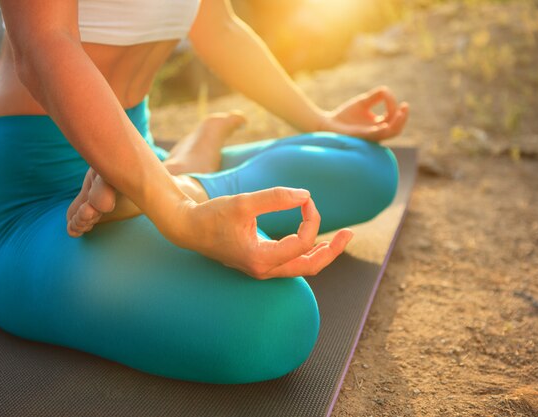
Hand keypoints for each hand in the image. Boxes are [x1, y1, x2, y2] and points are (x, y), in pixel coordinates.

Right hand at [175, 187, 353, 279]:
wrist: (187, 228)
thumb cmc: (211, 215)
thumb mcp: (243, 202)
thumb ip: (275, 198)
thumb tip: (306, 195)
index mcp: (261, 259)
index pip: (301, 242)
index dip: (310, 217)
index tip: (305, 197)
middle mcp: (264, 270)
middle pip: (310, 267)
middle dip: (332, 250)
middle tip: (350, 233)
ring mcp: (262, 268)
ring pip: (302, 267)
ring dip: (322, 253)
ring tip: (341, 238)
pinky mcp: (260, 262)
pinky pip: (291, 263)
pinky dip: (306, 252)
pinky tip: (316, 240)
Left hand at [319, 86, 408, 141]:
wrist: (328, 124)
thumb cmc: (345, 116)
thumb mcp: (363, 102)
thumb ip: (376, 96)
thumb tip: (387, 91)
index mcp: (378, 125)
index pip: (393, 118)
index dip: (396, 108)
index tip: (388, 95)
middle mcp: (376, 133)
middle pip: (397, 129)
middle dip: (403, 118)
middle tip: (405, 106)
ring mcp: (370, 137)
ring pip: (390, 134)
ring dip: (397, 123)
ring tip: (401, 113)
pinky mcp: (361, 138)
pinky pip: (375, 136)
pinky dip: (381, 131)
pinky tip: (384, 124)